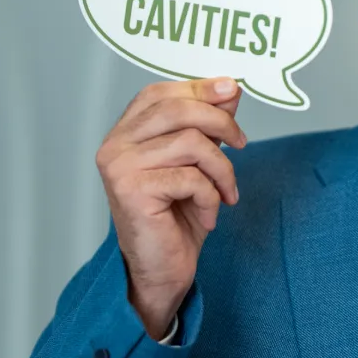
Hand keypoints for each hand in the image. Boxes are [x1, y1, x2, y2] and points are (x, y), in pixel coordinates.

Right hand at [95, 78, 245, 336]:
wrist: (163, 270)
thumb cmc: (177, 217)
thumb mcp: (199, 163)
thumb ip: (207, 125)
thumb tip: (229, 88)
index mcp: (126, 133)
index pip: (161, 93)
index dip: (199, 87)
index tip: (233, 91)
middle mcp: (115, 145)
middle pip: (178, 110)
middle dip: (221, 124)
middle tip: (242, 144)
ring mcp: (119, 168)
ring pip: (192, 143)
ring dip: (222, 170)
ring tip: (226, 193)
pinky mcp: (131, 191)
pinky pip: (191, 178)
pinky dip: (211, 197)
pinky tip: (209, 215)